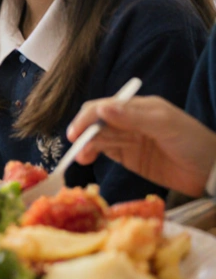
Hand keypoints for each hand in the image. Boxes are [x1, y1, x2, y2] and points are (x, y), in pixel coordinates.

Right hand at [69, 96, 215, 196]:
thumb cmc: (192, 142)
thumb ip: (133, 117)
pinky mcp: (127, 156)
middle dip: (83, 131)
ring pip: (96, 137)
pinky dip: (91, 153)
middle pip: (96, 121)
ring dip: (85, 144)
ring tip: (82, 158)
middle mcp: (128, 120)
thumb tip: (101, 109)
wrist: (211, 171)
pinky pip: (103, 151)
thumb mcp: (165, 125)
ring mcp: (126, 138)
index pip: (103, 107)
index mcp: (137, 107)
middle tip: (76, 146)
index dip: (87, 118)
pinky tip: (86, 159)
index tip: (77, 133)